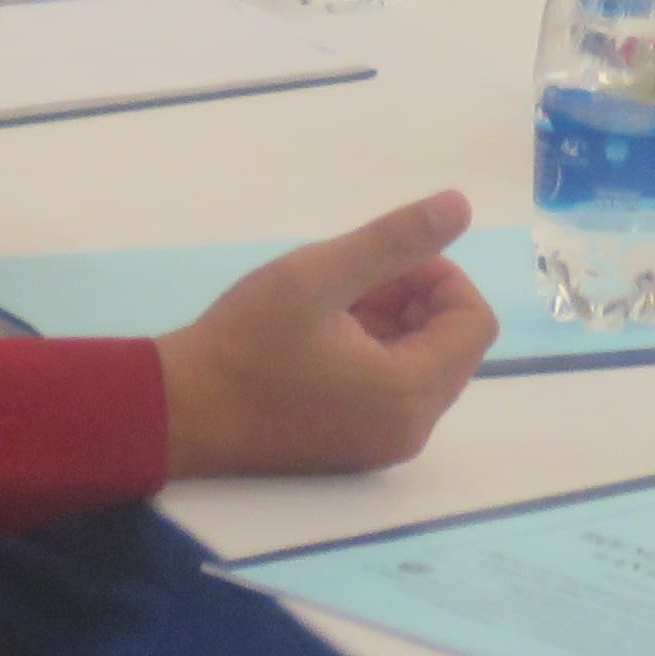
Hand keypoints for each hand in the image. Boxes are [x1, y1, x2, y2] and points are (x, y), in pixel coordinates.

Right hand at [157, 190, 494, 478]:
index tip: (382, 263)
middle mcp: (408, 430)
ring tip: (331, 303)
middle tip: (350, 279)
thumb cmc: (247, 341)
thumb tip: (462, 207)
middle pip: (451, 345)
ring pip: (420, 365)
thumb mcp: (319, 275)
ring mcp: (381, 446)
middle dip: (414, 299)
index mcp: (410, 394)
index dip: (440, 277)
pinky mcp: (354, 449)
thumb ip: (395, 240)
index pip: (473, 322)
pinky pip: (391, 391)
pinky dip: (373, 353)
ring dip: (392, 322)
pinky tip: (320, 333)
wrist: (181, 411)